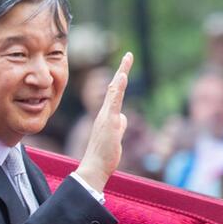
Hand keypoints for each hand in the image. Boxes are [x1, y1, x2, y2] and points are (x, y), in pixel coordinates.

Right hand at [75, 52, 132, 191]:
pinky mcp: (109, 121)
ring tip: (128, 59)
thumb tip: (123, 118)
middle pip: (115, 87)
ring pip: (115, 91)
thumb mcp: (115, 137)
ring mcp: (106, 116)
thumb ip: (119, 125)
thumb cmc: (103, 155)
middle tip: (129, 55)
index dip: (121, 78)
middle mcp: (104, 113)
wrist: (93, 168)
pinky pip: (114, 101)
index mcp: (106, 116)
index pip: (115, 93)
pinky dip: (118, 88)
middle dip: (122, 70)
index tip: (126, 66)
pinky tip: (123, 77)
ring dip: (122, 74)